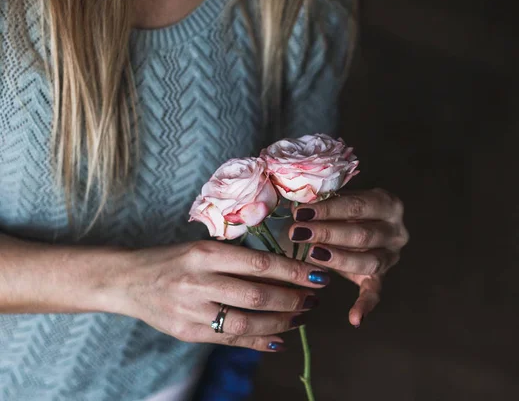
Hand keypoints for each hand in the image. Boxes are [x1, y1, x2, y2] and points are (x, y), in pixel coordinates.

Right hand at [116, 241, 328, 350]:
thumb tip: (282, 268)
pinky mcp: (188, 333)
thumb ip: (236, 257)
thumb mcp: (203, 247)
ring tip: (301, 316)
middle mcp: (200, 281)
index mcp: (207, 254)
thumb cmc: (174, 259)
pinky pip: (229, 340)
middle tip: (314, 298)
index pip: (259, 263)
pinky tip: (279, 340)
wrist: (130, 281)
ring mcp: (192, 311)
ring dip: (280, 322)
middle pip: (256, 295)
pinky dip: (258, 342)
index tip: (317, 274)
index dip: (293, 271)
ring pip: (246, 322)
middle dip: (292, 299)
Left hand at [288, 187, 408, 325]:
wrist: (367, 220)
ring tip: (311, 255)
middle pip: (361, 235)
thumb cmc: (347, 208)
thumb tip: (297, 210)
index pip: (356, 206)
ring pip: (367, 261)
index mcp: (388, 204)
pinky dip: (365, 307)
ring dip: (337, 259)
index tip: (301, 212)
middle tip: (298, 232)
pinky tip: (354, 319)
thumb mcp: (342, 198)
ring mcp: (392, 256)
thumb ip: (326, 202)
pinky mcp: (382, 277)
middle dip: (326, 233)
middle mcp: (396, 231)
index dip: (328, 210)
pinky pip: (375, 293)